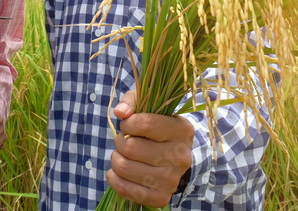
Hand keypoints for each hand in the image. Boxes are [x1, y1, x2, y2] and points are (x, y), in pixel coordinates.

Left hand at [106, 89, 194, 207]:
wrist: (171, 158)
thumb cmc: (156, 127)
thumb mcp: (148, 106)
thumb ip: (132, 101)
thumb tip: (121, 112)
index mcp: (182, 130)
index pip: (145, 123)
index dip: (128, 123)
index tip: (127, 124)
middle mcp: (181, 156)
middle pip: (131, 147)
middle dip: (120, 141)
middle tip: (124, 141)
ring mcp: (172, 180)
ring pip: (125, 167)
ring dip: (116, 158)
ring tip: (124, 155)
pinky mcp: (161, 197)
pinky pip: (126, 189)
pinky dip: (114, 178)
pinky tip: (119, 171)